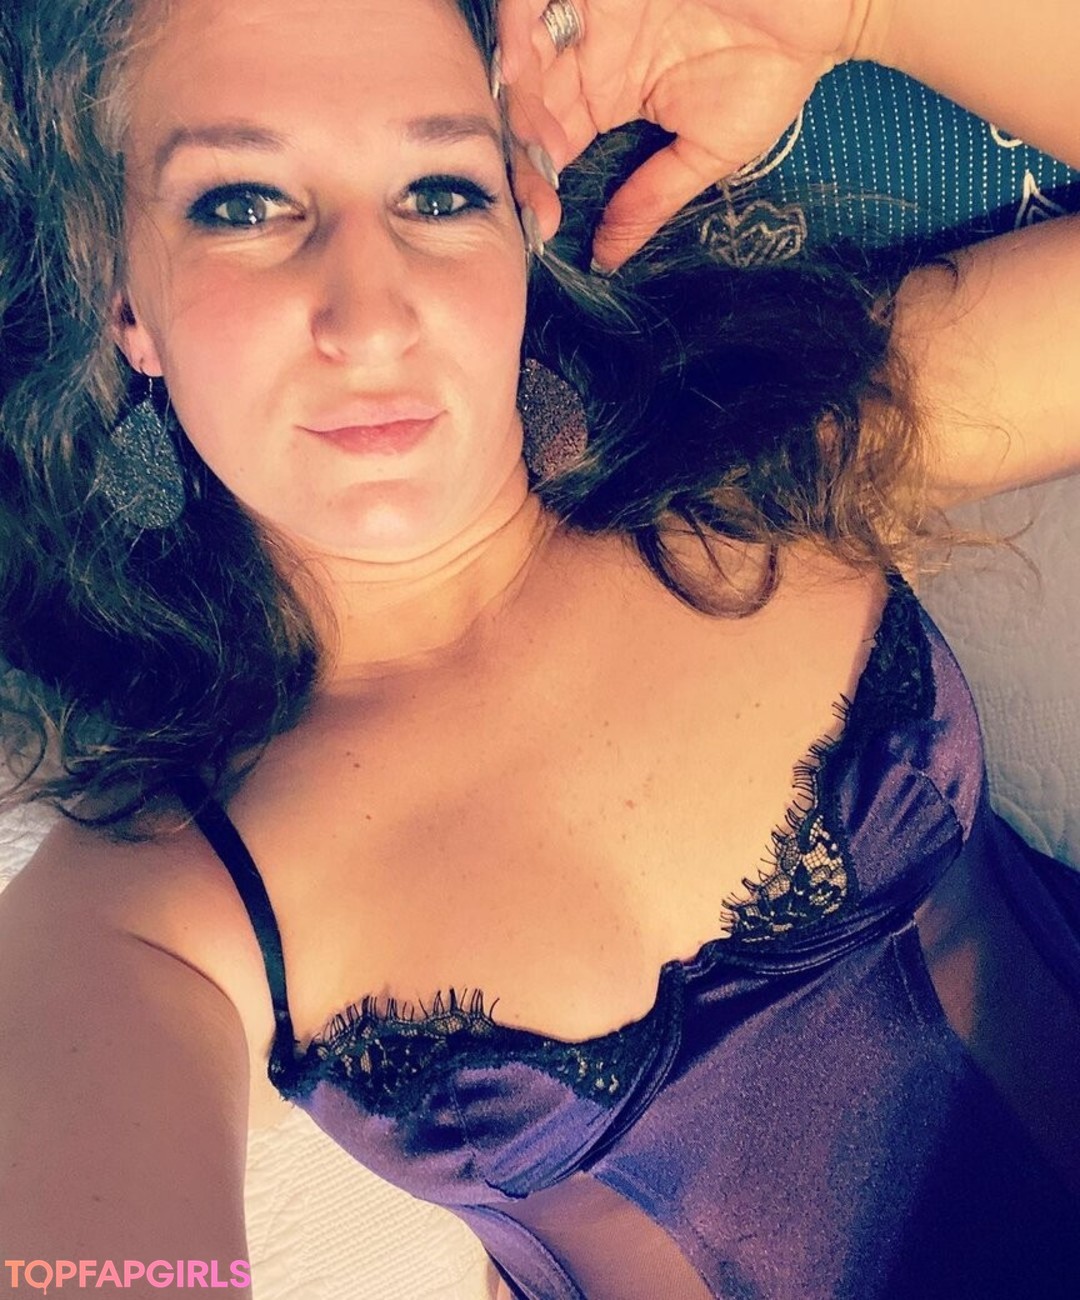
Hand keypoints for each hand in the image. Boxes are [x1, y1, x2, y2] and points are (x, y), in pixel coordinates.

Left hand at [498, 0, 876, 269]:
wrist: (824, 5)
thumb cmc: (772, 70)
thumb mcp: (707, 153)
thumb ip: (651, 201)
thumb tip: (608, 261)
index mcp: (608, 95)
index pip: (549, 144)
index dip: (536, 185)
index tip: (544, 224)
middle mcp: (589, 53)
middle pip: (526, 105)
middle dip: (520, 152)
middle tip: (536, 191)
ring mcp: (591, 10)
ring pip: (522, 54)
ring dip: (515, 101)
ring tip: (529, 142)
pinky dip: (519, 26)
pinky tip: (519, 67)